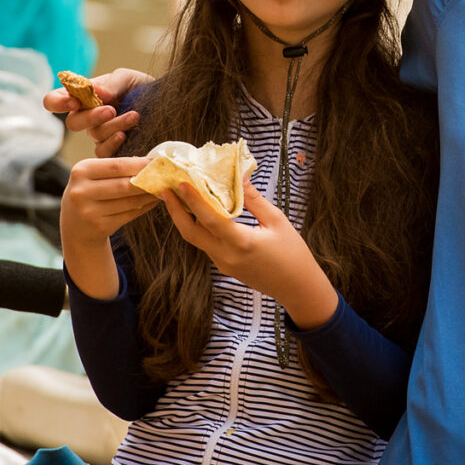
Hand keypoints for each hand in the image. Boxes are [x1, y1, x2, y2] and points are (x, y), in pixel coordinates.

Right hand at [43, 67, 152, 155]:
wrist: (168, 107)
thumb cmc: (144, 89)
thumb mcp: (129, 79)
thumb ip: (111, 83)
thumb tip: (96, 92)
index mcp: (84, 96)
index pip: (55, 100)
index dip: (57, 102)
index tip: (73, 101)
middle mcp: (87, 116)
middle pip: (73, 123)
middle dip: (91, 116)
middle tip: (111, 110)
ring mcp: (99, 134)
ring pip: (94, 135)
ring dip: (113, 125)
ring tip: (134, 116)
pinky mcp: (112, 150)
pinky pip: (103, 152)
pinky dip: (114, 143)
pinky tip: (126, 135)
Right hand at [60, 155, 155, 300]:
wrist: (75, 225)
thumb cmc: (89, 192)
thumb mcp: (93, 175)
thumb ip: (115, 167)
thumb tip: (149, 160)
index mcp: (81, 170)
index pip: (116, 165)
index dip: (140, 164)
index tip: (158, 162)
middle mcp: (81, 191)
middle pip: (124, 185)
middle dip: (148, 180)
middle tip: (166, 176)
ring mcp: (89, 212)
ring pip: (129, 201)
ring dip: (149, 195)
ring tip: (163, 189)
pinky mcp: (99, 227)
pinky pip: (129, 215)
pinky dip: (144, 207)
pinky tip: (153, 201)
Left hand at [163, 180, 337, 327]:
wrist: (298, 289)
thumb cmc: (293, 254)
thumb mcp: (277, 221)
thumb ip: (254, 200)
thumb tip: (239, 176)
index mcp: (241, 243)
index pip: (210, 219)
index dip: (193, 200)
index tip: (181, 183)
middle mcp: (226, 256)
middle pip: (191, 233)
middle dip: (176, 211)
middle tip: (166, 190)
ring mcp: (223, 264)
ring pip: (196, 239)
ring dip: (185, 218)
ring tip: (179, 197)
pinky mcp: (225, 267)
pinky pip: (206, 244)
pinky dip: (199, 227)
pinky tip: (200, 213)